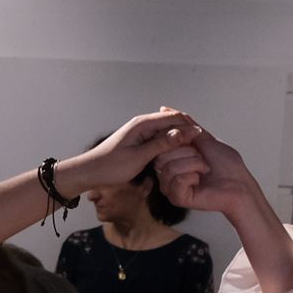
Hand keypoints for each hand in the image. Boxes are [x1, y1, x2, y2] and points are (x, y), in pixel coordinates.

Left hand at [62, 109, 200, 195]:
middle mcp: (142, 125)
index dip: (190, 128)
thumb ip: (162, 144)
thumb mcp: (139, 157)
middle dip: (187, 133)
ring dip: (179, 140)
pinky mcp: (139, 141)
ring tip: (194, 153)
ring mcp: (141, 133)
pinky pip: (160, 140)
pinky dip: (170, 145)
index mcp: (143, 124)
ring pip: (168, 132)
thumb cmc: (110, 167)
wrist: (89, 173)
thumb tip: (184, 133)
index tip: (204, 141)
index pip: (175, 119)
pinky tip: (177, 156)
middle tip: (203, 149)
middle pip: (173, 123)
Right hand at [154, 127, 262, 217]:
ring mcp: (170, 186)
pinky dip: (193, 176)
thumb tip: (165, 109)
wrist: (240, 185)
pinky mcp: (176, 197)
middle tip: (202, 158)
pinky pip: (175, 180)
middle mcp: (167, 172)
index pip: (159, 141)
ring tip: (204, 169)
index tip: (194, 141)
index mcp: (171, 158)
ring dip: (194, 164)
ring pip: (168, 167)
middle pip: (161, 154)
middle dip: (188, 151)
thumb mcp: (204, 138)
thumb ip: (184, 124)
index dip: (177, 137)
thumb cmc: (227, 165)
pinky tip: (200, 180)